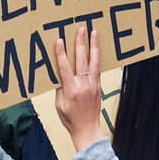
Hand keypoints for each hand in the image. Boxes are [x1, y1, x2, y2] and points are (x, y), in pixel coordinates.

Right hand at [54, 27, 102, 151]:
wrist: (87, 129)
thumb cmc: (70, 119)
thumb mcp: (59, 104)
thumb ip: (60, 87)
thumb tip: (60, 73)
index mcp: (71, 89)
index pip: (64, 67)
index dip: (61, 53)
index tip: (59, 41)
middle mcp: (83, 85)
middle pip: (81, 59)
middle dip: (80, 43)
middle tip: (80, 30)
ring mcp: (93, 85)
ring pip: (93, 61)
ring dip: (93, 46)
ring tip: (94, 33)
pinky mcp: (99, 86)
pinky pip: (98, 68)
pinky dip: (97, 57)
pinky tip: (97, 49)